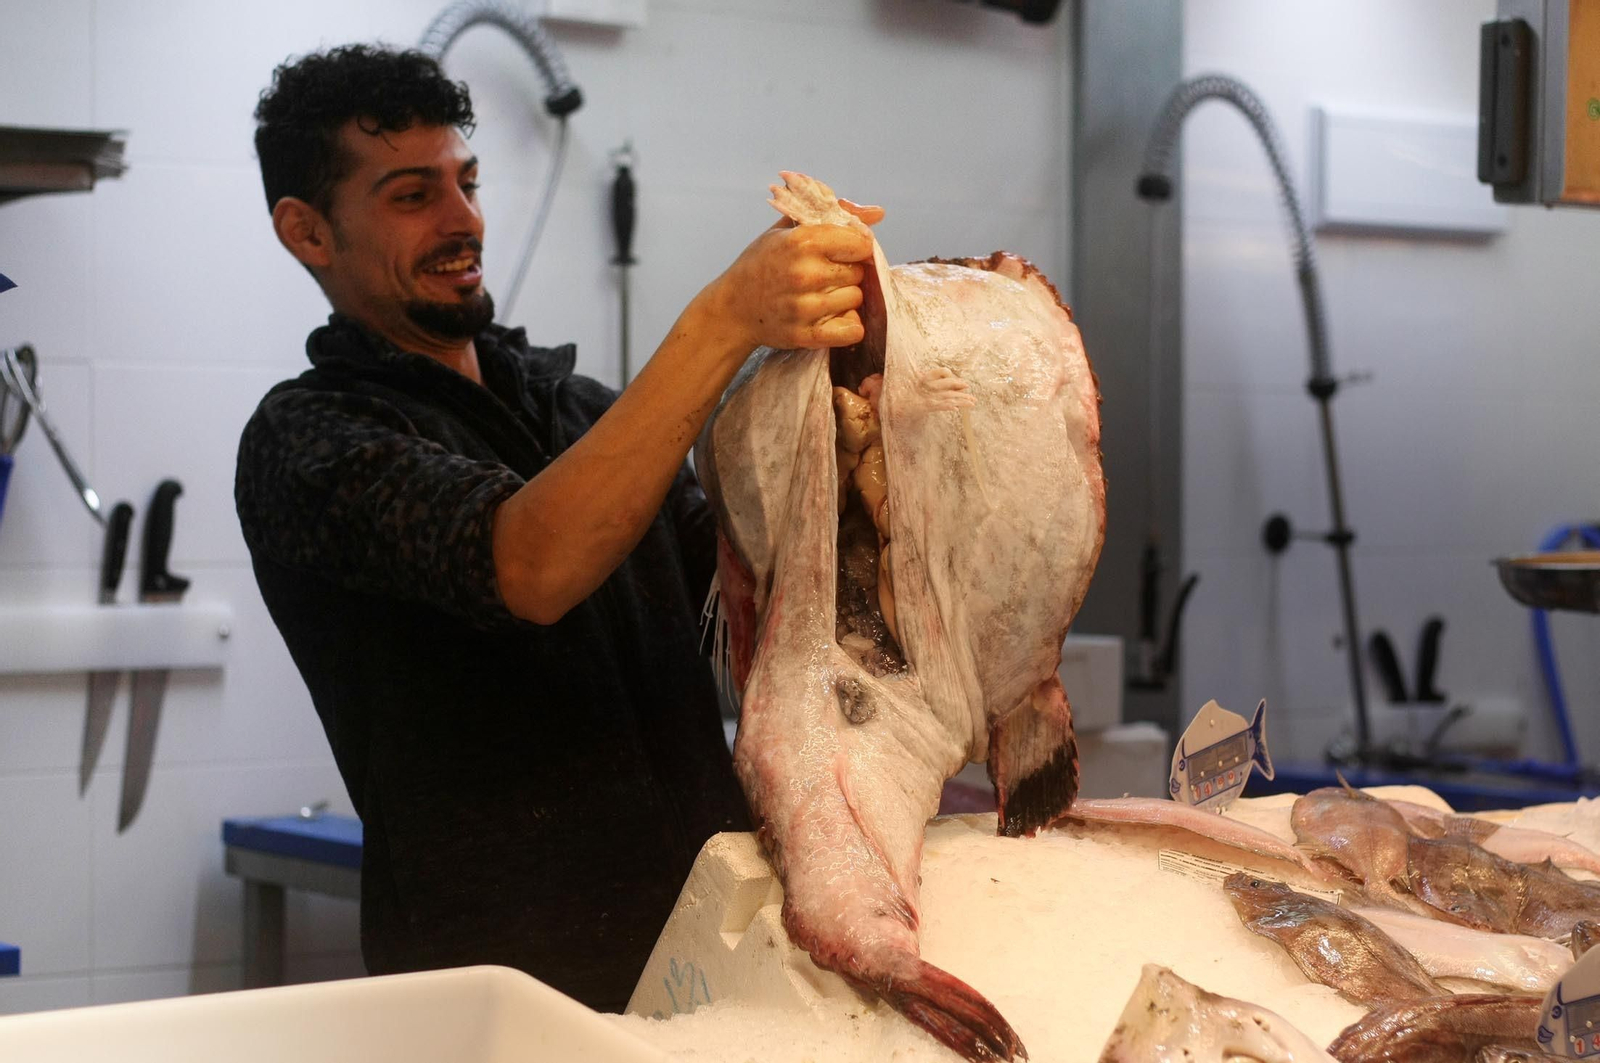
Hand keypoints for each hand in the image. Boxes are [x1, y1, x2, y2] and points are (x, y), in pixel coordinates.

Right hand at [704, 203, 885, 352]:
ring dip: (846, 299)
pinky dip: (849, 325)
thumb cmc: (761, 264)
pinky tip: (833, 318)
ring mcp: (805, 307)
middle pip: (859, 272)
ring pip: (857, 300)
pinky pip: (852, 330)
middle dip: (848, 273)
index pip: (861, 243)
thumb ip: (834, 215)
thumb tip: (878, 212)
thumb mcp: (789, 230)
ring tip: (824, 296)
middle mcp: (805, 273)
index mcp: (803, 241)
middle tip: (826, 276)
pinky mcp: (805, 335)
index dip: (856, 247)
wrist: (733, 308)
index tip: (842, 253)